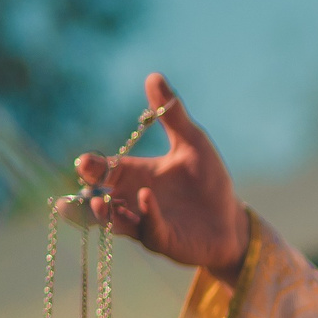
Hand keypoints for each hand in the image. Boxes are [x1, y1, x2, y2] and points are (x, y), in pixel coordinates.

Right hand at [77, 75, 250, 275]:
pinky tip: (148, 199)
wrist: (232, 219)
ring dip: (104, 213)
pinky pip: (150, 231)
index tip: (85, 163)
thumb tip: (154, 76)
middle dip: (87, 193)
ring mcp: (145, 224)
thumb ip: (172, 114)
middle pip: (99, 199)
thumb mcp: (192, 143)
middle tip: (85, 182)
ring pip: (114, 222)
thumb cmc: (208, 182)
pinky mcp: (164, 241)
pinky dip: (147, 215)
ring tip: (99, 201)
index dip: (92, 167)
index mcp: (135, 176)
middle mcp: (133, 201)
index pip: (104, 170)